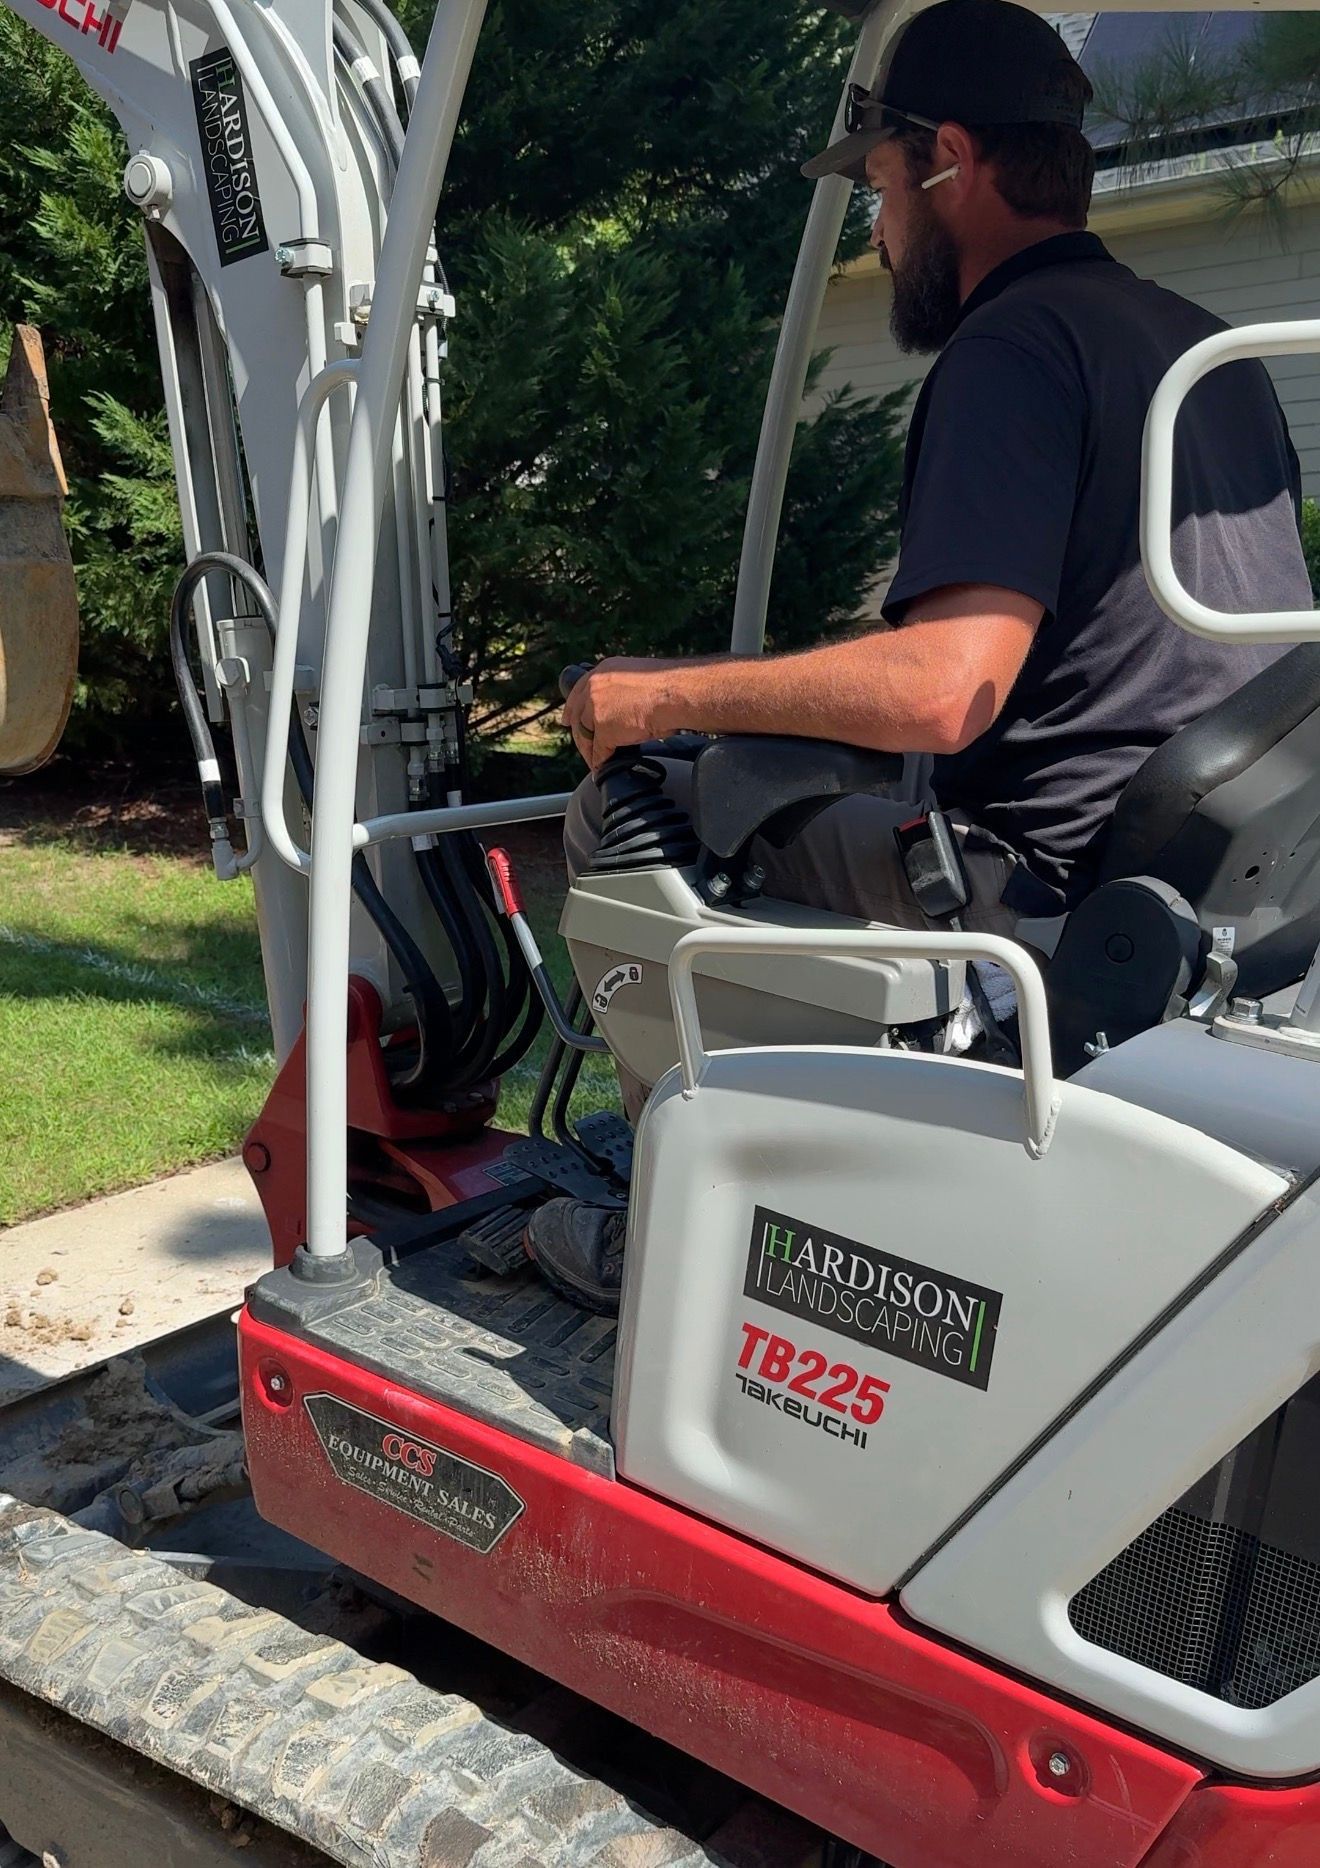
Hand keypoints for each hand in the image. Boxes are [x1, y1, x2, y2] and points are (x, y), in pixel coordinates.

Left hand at [562, 657, 682, 770]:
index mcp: (605, 671)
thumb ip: (625, 690)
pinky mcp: (604, 729)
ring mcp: (597, 708)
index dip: (572, 708)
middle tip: (583, 748)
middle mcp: (596, 687)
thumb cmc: (670, 687)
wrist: (676, 693)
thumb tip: (629, 706)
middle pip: (578, 715)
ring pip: (585, 734)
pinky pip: (598, 750)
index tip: (567, 719)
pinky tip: (602, 767)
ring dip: (590, 750)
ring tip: (595, 761)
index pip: (580, 691)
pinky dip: (600, 761)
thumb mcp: (640, 678)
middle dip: (579, 733)